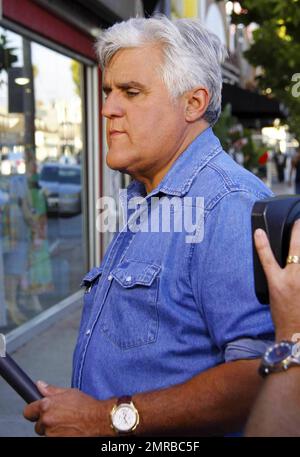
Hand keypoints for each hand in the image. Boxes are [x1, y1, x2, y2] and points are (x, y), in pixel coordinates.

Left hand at [23, 381, 114, 436]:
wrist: (98, 419)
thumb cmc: (86, 406)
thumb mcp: (69, 392)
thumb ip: (51, 390)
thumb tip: (39, 385)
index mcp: (46, 405)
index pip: (28, 411)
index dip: (33, 411)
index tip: (37, 412)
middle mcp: (47, 420)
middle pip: (38, 424)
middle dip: (46, 421)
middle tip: (60, 417)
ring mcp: (51, 433)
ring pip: (46, 433)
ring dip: (53, 430)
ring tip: (67, 423)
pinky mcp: (56, 442)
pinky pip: (52, 438)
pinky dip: (59, 436)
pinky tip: (69, 430)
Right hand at [254, 219, 299, 340]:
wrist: (296, 333)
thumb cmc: (284, 313)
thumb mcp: (274, 292)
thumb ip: (277, 273)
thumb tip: (280, 257)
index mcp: (278, 282)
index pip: (267, 258)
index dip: (263, 243)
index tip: (263, 230)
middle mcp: (293, 279)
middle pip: (296, 249)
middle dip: (297, 232)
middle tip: (298, 223)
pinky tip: (299, 260)